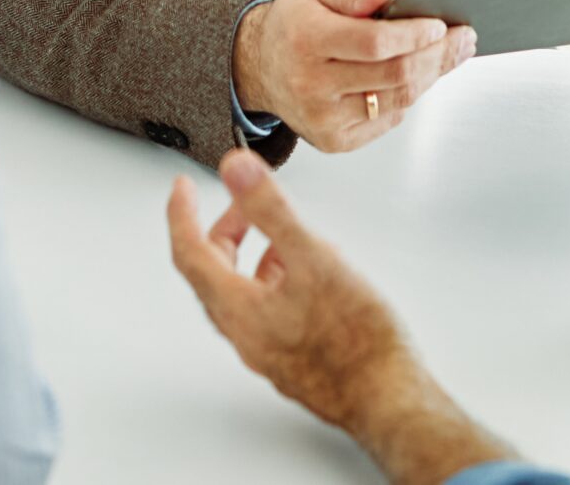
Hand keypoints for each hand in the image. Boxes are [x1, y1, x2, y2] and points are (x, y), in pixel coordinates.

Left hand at [167, 151, 513, 484]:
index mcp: (237, 309)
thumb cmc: (356, 342)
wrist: (388, 400)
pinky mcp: (294, 358)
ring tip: (286, 235)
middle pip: (215, 273)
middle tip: (241, 204)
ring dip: (256, 255)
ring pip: (246, 292)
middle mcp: (245, 334)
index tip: (182, 189)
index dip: (181, 215)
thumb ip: (271, 210)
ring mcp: (269, 350)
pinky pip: (271, 310)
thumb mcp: (312, 258)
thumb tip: (236, 170)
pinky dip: (279, 280)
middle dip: (225, 231)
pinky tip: (315, 273)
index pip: (189, 253)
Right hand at [234, 0, 475, 152]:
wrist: (260, 68)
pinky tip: (417, 77)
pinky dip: (408, 97)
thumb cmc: (294, 25)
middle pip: (395, 75)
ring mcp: (323, 119)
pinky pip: (388, 121)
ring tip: (451, 55)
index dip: (415, 35)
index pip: (375, 43)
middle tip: (464, 38)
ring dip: (431, 77)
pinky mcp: (335, 141)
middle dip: (438, 56)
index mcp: (307, 41)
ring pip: (398, 100)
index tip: (440, 25)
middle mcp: (312, 85)